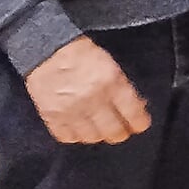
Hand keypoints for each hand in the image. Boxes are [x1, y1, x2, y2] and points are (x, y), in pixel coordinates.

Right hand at [23, 36, 150, 144]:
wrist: (48, 51)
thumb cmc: (82, 54)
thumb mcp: (111, 65)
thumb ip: (123, 87)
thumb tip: (137, 106)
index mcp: (111, 83)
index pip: (133, 114)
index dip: (140, 123)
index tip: (140, 125)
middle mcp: (93, 100)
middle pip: (114, 132)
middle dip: (121, 132)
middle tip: (120, 129)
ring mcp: (72, 111)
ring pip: (92, 137)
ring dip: (98, 134)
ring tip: (99, 127)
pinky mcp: (52, 117)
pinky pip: (68, 137)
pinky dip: (75, 135)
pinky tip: (79, 127)